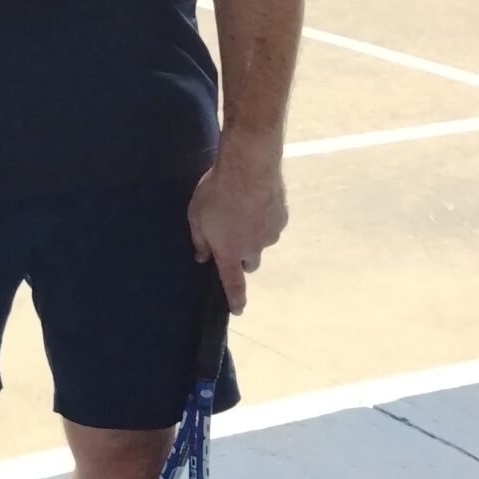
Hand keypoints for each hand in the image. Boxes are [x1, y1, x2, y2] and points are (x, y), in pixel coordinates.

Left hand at [187, 131, 288, 313]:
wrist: (249, 167)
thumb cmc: (217, 192)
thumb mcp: (196, 217)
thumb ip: (200, 240)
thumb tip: (202, 256)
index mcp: (229, 252)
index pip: (233, 284)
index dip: (236, 299)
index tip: (238, 310)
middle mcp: (253, 248)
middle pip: (250, 264)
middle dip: (242, 257)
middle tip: (233, 238)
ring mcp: (270, 234)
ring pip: (262, 242)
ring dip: (254, 234)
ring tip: (243, 209)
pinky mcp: (282, 217)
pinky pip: (272, 224)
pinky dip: (264, 217)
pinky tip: (256, 200)